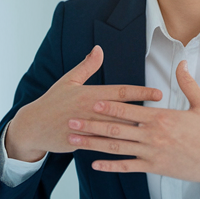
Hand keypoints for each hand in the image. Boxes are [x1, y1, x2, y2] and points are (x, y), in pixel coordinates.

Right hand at [5, 45, 162, 161]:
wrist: (33, 126)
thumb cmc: (53, 102)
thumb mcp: (68, 81)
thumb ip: (87, 66)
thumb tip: (98, 49)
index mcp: (88, 94)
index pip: (120, 92)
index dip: (140, 93)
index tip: (158, 94)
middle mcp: (89, 110)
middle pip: (122, 112)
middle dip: (145, 114)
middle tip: (166, 116)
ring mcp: (85, 128)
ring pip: (116, 131)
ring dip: (135, 131)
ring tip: (155, 133)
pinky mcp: (81, 143)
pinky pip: (103, 146)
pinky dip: (118, 147)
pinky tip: (134, 150)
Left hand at [67, 60, 199, 198]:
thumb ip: (187, 83)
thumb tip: (181, 62)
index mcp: (162, 118)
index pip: (128, 109)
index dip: (107, 105)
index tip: (89, 100)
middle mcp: (153, 136)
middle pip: (115, 129)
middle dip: (91, 124)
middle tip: (69, 119)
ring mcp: (152, 154)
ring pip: (116, 148)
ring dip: (93, 144)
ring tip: (74, 140)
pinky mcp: (155, 168)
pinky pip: (128, 167)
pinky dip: (110, 166)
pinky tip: (95, 165)